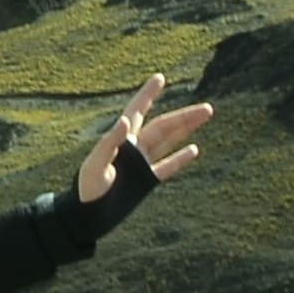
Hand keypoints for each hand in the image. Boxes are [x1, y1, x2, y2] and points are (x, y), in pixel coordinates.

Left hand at [82, 73, 208, 200]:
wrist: (88, 215)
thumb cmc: (86, 188)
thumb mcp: (95, 164)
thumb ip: (109, 143)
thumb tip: (125, 120)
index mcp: (120, 140)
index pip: (137, 111)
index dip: (148, 94)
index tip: (159, 77)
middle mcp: (134, 148)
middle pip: (164, 125)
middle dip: (185, 116)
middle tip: (207, 107)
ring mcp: (142, 163)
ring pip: (169, 141)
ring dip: (187, 129)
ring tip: (206, 116)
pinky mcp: (147, 180)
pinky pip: (167, 165)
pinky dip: (180, 158)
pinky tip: (194, 149)